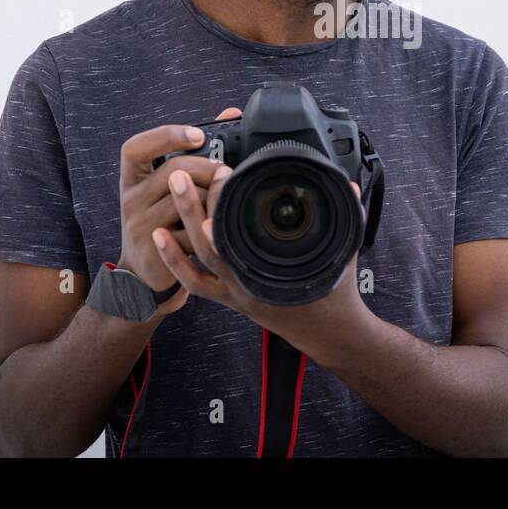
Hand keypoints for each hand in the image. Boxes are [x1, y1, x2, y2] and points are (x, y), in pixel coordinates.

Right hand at [116, 106, 242, 316]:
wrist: (144, 270)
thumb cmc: (162, 219)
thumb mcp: (166, 187)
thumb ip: (192, 153)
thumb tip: (230, 113)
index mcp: (131, 178)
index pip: (135, 147)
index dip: (166, 136)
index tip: (197, 135)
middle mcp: (129, 199)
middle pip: (173, 171)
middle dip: (208, 168)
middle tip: (227, 172)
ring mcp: (138, 226)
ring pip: (186, 201)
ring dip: (212, 198)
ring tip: (225, 198)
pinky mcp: (154, 250)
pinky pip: (191, 233)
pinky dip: (209, 228)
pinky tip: (218, 226)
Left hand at [153, 155, 370, 358]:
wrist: (330, 333)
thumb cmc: (337, 293)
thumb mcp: (345, 251)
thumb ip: (348, 215)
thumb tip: (346, 185)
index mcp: (273, 273)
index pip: (241, 239)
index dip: (226, 211)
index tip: (220, 179)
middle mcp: (248, 285)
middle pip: (210, 245)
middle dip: (193, 208)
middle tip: (181, 174)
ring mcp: (235, 293)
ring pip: (198, 260)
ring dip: (181, 225)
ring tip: (172, 192)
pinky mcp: (229, 298)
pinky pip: (194, 283)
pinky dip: (175, 260)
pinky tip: (160, 236)